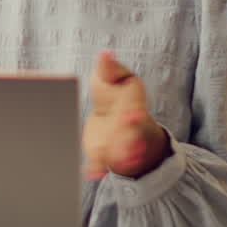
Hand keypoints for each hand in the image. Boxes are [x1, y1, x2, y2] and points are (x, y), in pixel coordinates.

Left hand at [83, 50, 169, 179]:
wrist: (115, 116)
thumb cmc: (113, 92)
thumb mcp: (113, 77)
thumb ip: (109, 69)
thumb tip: (105, 53)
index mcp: (131, 107)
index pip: (135, 112)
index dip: (133, 115)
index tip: (131, 117)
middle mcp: (127, 129)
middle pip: (130, 137)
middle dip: (129, 143)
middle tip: (129, 150)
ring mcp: (117, 143)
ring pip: (119, 153)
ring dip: (119, 158)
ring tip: (115, 163)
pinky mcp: (102, 153)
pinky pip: (100, 163)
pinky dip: (96, 168)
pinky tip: (92, 173)